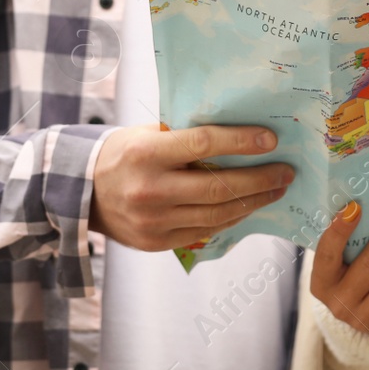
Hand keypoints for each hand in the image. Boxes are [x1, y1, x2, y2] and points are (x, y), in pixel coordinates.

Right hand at [89, 123, 293, 250]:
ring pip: (217, 214)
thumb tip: (237, 126)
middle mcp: (150, 189)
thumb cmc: (123, 154)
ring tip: (276, 189)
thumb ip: (184, 134)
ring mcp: (154, 221)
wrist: (82, 194)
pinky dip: (231, 218)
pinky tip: (248, 206)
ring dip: (254, 202)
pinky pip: (205, 230)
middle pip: (218, 187)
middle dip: (260, 179)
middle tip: (286, 171)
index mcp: (146, 154)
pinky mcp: (157, 243)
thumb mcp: (146, 134)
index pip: (203, 144)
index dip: (241, 141)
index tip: (271, 139)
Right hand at [309, 196, 368, 337]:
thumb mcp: (339, 262)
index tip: (357, 205)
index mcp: (321, 283)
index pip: (328, 253)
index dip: (340, 230)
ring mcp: (363, 319)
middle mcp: (339, 304)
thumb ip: (347, 240)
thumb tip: (367, 203)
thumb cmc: (349, 275)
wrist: (360, 316)